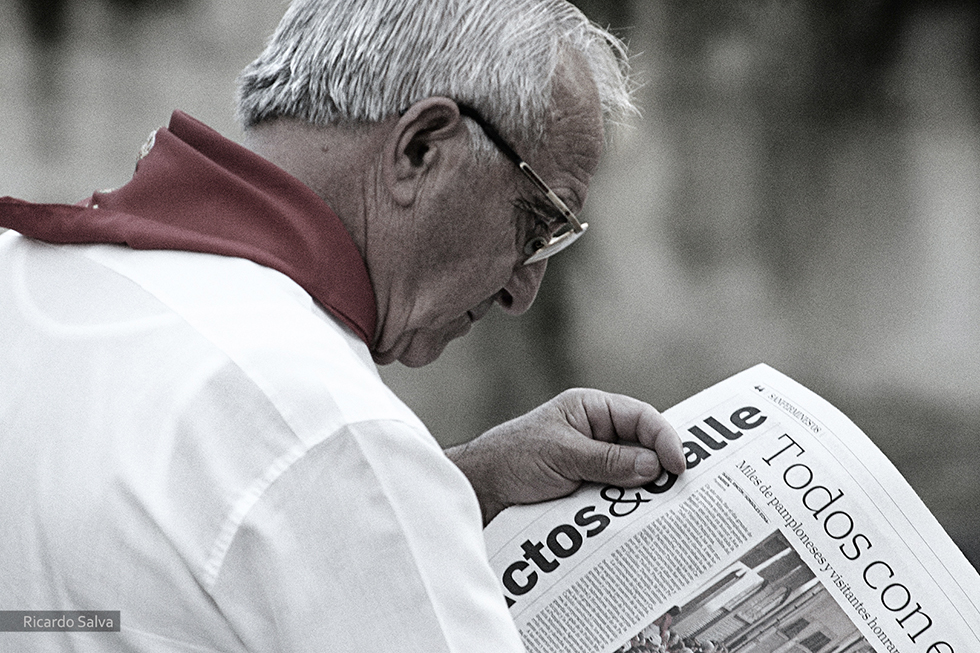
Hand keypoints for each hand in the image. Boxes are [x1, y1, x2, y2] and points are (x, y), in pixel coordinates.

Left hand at [445, 388, 685, 524]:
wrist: (480, 491)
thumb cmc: (512, 457)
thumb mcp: (562, 454)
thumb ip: (607, 460)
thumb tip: (653, 467)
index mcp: (591, 410)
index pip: (640, 417)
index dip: (663, 439)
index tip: (678, 465)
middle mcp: (597, 434)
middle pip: (642, 446)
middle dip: (660, 466)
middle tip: (680, 490)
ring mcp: (594, 463)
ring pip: (633, 475)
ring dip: (644, 491)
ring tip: (662, 508)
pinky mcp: (587, 491)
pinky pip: (616, 497)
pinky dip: (627, 508)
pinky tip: (637, 520)